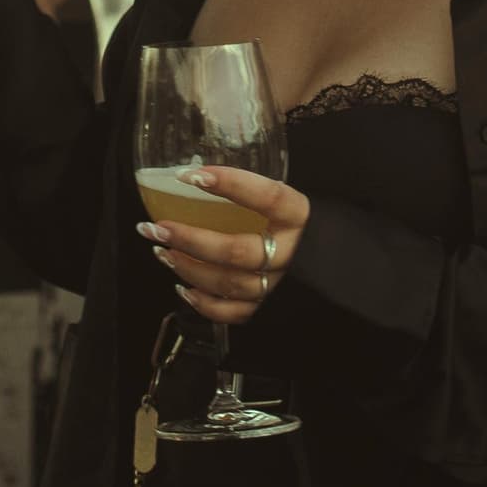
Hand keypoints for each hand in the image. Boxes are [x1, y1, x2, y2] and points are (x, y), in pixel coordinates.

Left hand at [139, 162, 313, 325]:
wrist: (328, 266)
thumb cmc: (294, 225)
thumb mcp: (283, 202)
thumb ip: (253, 190)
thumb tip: (198, 173)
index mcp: (298, 217)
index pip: (269, 196)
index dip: (231, 184)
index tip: (192, 175)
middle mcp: (289, 253)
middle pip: (237, 252)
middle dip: (190, 240)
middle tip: (158, 227)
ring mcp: (277, 283)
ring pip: (228, 283)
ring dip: (188, 269)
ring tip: (162, 251)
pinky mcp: (267, 307)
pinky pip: (231, 312)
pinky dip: (203, 303)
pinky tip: (184, 288)